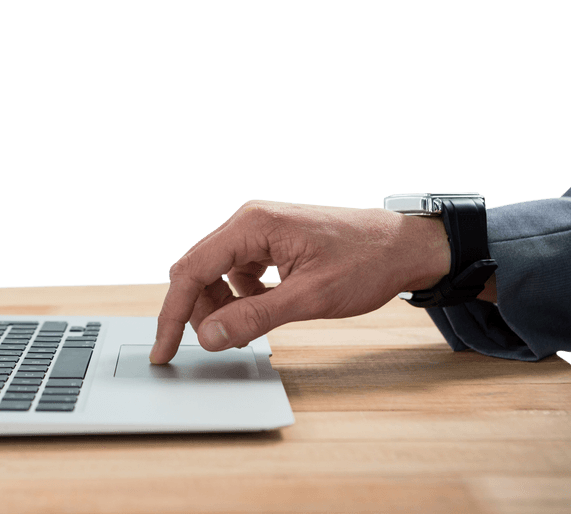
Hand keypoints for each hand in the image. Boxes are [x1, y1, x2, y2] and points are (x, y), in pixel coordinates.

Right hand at [150, 200, 451, 363]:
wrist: (406, 247)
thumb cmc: (368, 262)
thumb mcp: (310, 298)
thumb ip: (256, 317)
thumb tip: (210, 336)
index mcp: (253, 225)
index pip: (192, 270)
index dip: (173, 314)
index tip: (164, 349)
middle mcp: (250, 222)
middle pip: (199, 272)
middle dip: (200, 312)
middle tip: (219, 343)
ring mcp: (260, 231)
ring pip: (217, 275)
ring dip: (223, 307)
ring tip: (250, 327)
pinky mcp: (271, 244)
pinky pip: (238, 274)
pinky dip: (242, 298)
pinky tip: (266, 310)